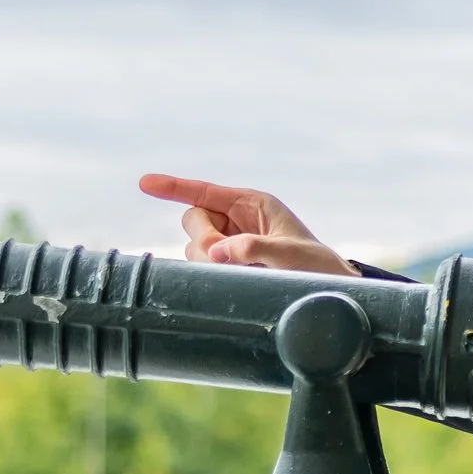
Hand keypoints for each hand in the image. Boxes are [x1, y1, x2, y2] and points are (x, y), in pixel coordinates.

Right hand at [138, 174, 359, 274]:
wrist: (328, 290)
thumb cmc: (315, 266)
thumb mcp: (290, 255)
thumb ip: (254, 248)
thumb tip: (215, 253)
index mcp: (252, 204)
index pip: (204, 191)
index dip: (173, 187)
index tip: (144, 183)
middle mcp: (236, 220)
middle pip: (193, 219)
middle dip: (203, 237)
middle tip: (225, 256)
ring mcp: (229, 243)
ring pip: (194, 246)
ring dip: (209, 260)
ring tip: (245, 272)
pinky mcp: (227, 264)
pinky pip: (201, 264)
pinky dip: (210, 272)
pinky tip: (238, 278)